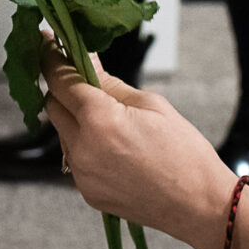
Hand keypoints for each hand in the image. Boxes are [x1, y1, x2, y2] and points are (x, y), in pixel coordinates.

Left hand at [42, 47, 239, 248]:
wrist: (201, 206)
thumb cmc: (186, 153)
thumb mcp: (151, 105)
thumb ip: (110, 83)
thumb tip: (87, 61)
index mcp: (99, 120)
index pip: (60, 80)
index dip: (51, 57)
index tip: (47, 42)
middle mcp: (83, 149)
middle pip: (53, 105)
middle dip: (62, 87)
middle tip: (81, 75)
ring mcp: (82, 175)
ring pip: (62, 132)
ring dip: (74, 117)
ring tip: (107, 115)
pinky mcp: (88, 193)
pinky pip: (75, 157)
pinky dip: (84, 143)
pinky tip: (111, 143)